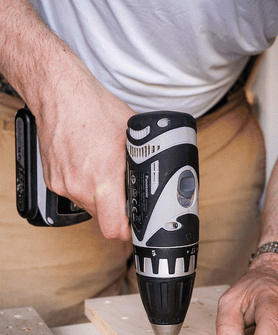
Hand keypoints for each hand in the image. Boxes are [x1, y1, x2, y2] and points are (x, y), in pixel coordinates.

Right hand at [34, 70, 133, 239]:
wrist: (61, 95)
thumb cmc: (97, 111)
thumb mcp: (134, 139)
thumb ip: (144, 163)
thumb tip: (162, 175)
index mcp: (104, 180)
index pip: (115, 228)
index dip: (129, 232)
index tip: (137, 227)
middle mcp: (80, 187)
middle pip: (104, 219)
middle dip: (118, 211)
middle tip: (127, 195)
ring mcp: (63, 184)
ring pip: (89, 206)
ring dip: (101, 198)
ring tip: (107, 174)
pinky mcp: (52, 179)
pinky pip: (73, 194)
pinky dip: (84, 186)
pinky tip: (90, 167)